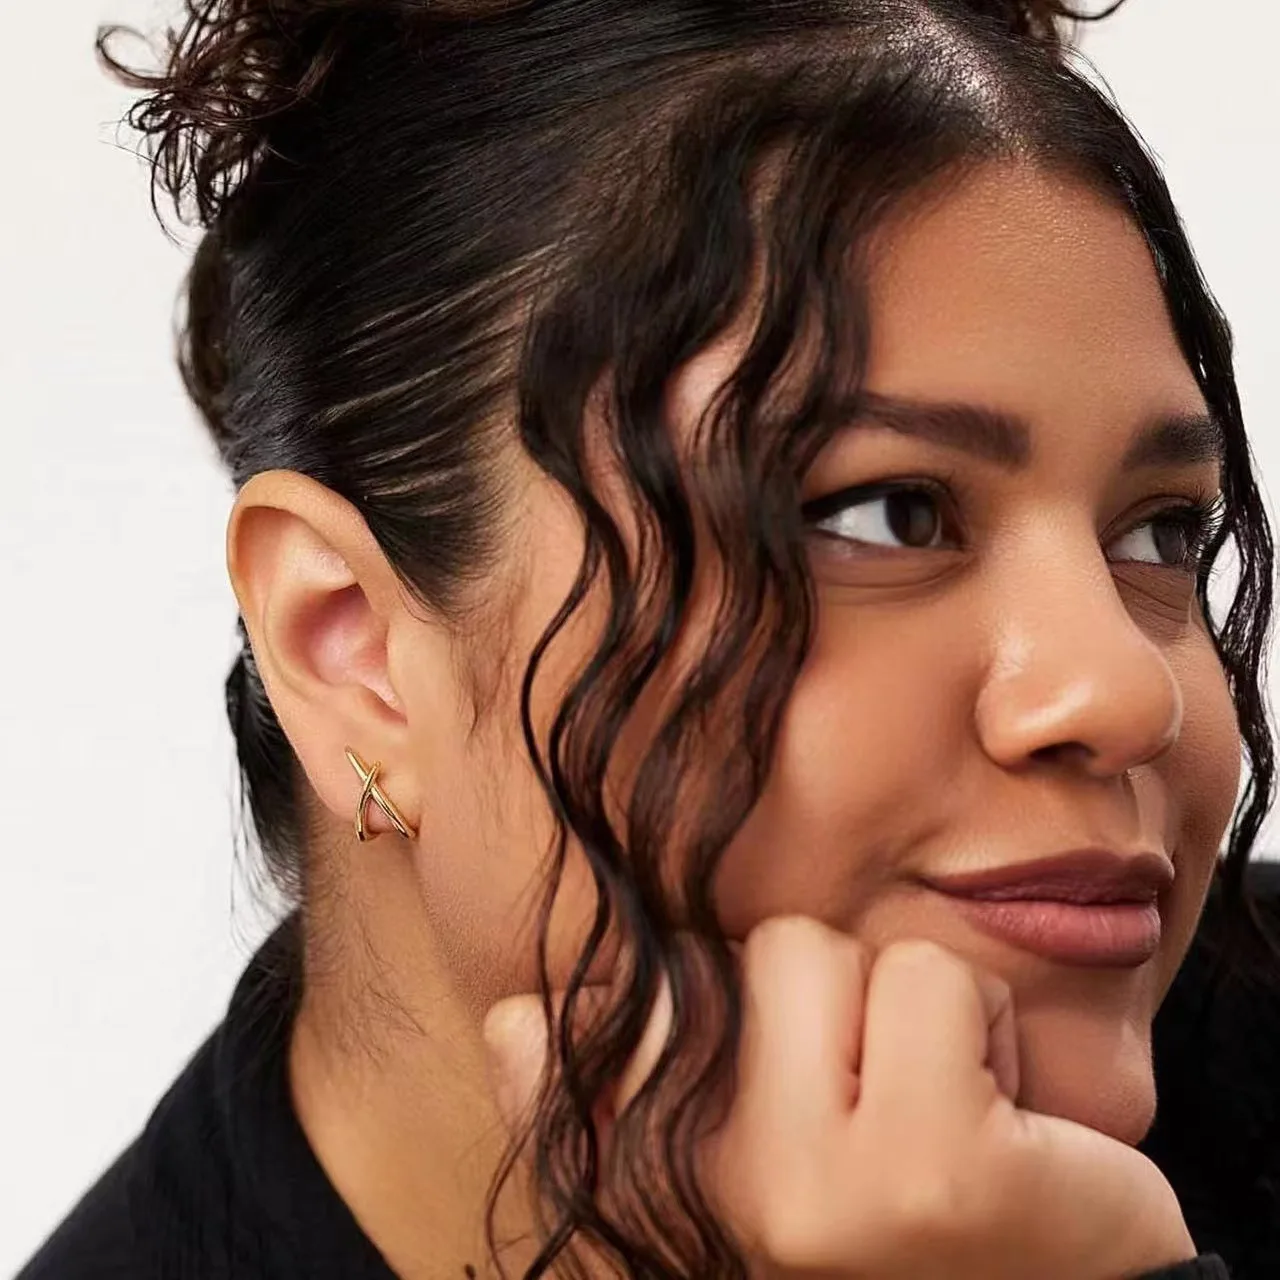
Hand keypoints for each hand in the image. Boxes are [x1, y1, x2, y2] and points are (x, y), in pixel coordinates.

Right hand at [483, 916, 1196, 1278]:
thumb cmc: (911, 1219)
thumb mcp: (761, 1159)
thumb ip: (630, 1089)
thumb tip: (514, 1016)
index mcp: (672, 1190)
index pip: (557, 1062)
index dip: (613, 1024)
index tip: (674, 1062)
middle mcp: (718, 1196)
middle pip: (748, 953)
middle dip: (830, 997)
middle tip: (882, 1099)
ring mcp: (818, 1189)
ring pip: (822, 949)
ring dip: (906, 1007)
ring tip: (941, 1104)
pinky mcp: (932, 1163)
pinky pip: (930, 979)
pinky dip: (982, 1024)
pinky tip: (1003, 1123)